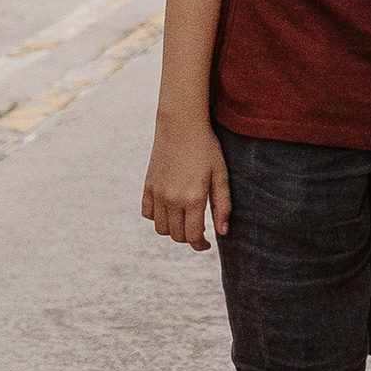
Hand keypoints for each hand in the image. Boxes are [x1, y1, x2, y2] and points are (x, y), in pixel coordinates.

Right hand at [142, 115, 230, 251]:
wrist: (181, 125)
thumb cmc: (206, 148)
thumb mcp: (221, 175)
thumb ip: (223, 205)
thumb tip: (222, 232)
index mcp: (193, 198)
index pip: (193, 236)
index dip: (200, 246)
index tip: (206, 245)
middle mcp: (172, 199)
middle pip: (176, 235)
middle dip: (188, 238)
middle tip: (198, 231)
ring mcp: (157, 193)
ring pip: (160, 228)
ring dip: (173, 230)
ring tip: (184, 220)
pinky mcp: (148, 186)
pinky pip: (148, 213)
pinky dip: (157, 217)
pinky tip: (169, 210)